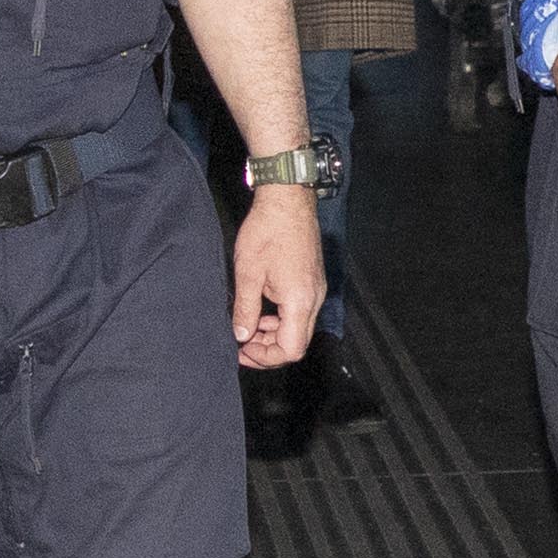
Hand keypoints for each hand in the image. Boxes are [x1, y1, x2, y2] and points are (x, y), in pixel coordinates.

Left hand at [229, 183, 327, 367]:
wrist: (287, 200)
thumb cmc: (268, 231)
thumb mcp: (248, 273)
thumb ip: (245, 309)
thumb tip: (241, 334)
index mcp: (299, 301)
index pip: (290, 349)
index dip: (265, 357)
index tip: (243, 350)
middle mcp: (314, 299)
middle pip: (297, 342)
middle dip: (269, 349)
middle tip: (242, 343)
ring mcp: (316, 290)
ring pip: (299, 328)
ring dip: (274, 334)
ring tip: (249, 326)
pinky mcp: (313, 281)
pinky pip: (300, 312)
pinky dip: (281, 319)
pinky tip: (263, 309)